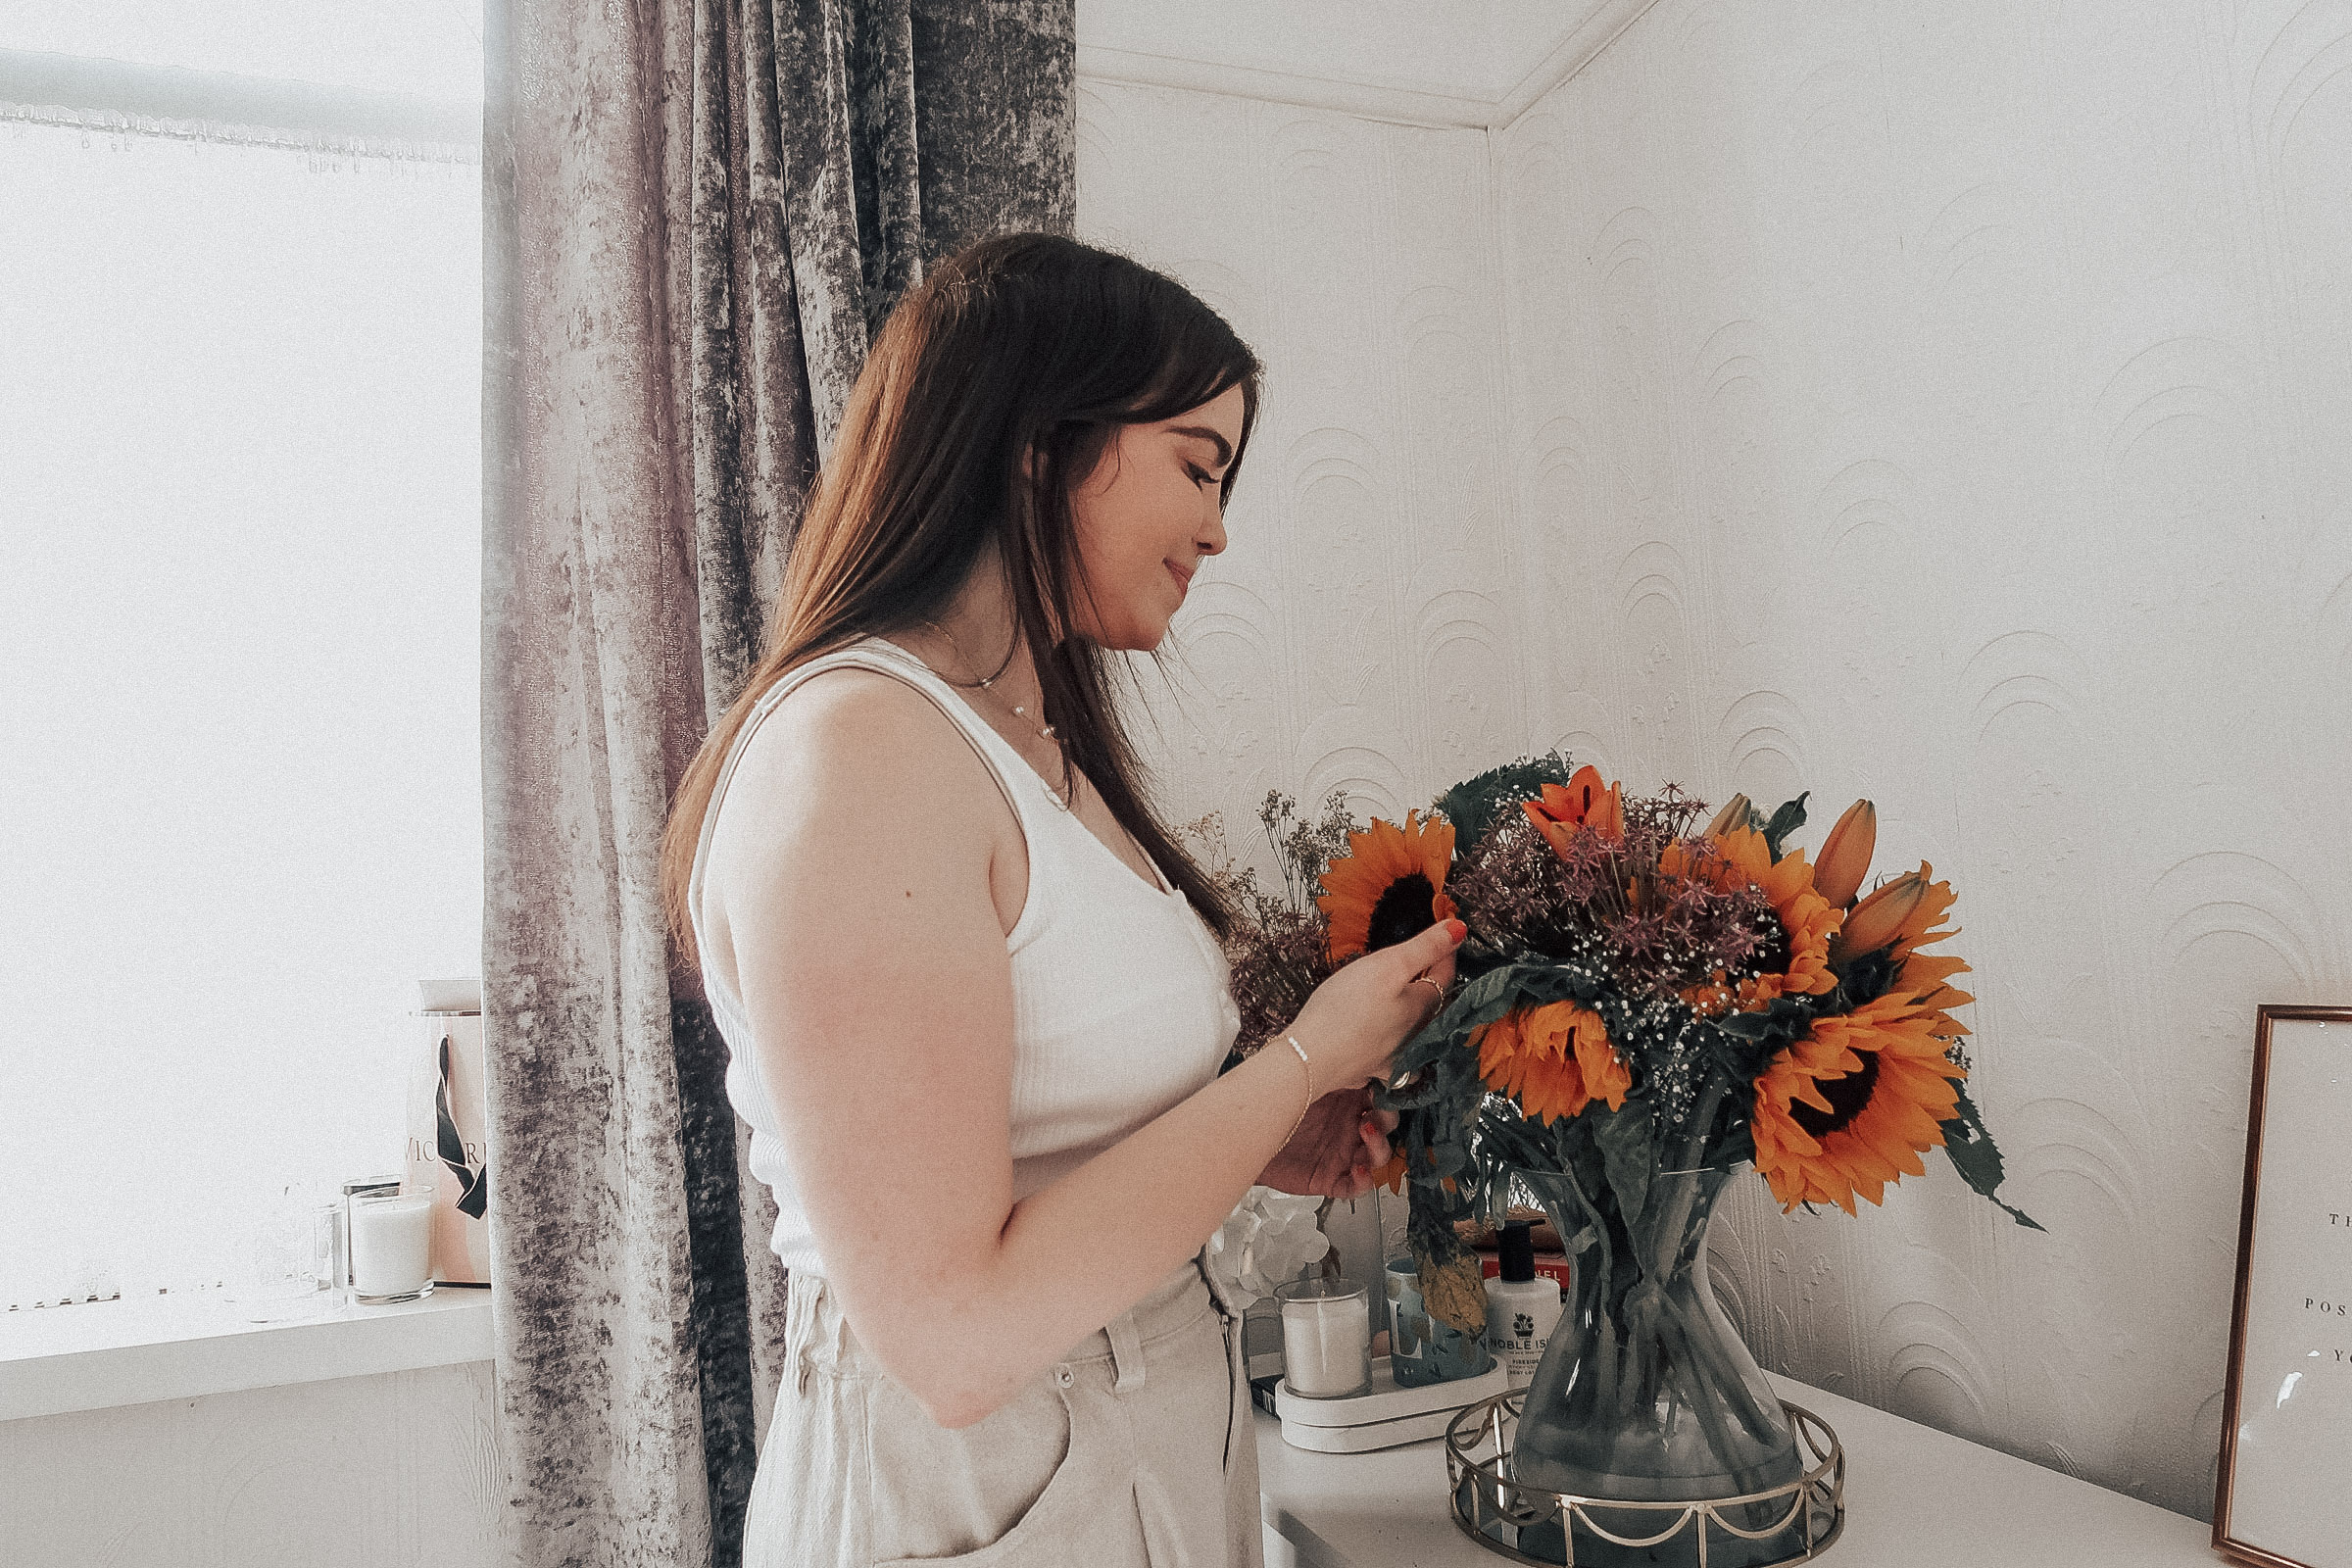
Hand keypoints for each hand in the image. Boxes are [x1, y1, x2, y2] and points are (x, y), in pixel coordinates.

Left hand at [1258, 1084, 1402, 1199]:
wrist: (1245, 1133)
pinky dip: (1364, 1180)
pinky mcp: (1332, 1178)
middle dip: (1385, 1120)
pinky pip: (1357, 1185)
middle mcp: (1349, 1127)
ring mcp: (1343, 1153)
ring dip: (1378, 1147)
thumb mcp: (1304, 1081)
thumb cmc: (1272, 1104)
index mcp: (1347, 1101)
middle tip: (1373, 1114)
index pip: (1380, 1097)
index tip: (1384, 1088)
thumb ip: (1330, 1071)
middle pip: (1385, 1125)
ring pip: (1377, 1156)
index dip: (1386, 1095)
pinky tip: (1359, 1170)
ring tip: (1367, 1134)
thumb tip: (1350, 1055)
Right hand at [1285, 917, 1465, 1094]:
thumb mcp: (1389, 965)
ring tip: (1412, 1007)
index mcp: (1421, 1009)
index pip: (1445, 977)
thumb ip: (1425, 947)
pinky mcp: (1368, 1069)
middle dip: (1434, 985)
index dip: (1446, 954)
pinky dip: (1393, 1052)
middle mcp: (1413, 1037)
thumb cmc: (1345, 1010)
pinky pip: (1391, 1062)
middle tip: (1431, 965)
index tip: (1447, 937)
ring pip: (1417, 1037)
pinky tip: (1385, 1050)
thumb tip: (1460, 930)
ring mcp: (1392, 1058)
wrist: (1310, 1058)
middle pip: (1433, 1008)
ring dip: (1419, 1021)